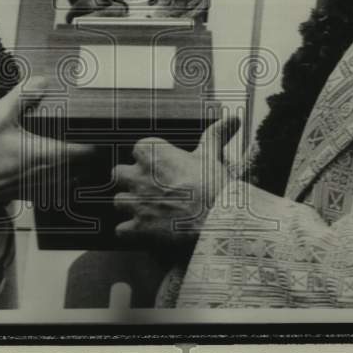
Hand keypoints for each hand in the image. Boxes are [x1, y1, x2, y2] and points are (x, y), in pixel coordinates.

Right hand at [0, 79, 94, 206]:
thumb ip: (23, 96)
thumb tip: (42, 80)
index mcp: (49, 154)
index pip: (87, 151)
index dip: (97, 142)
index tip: (100, 132)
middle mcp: (50, 174)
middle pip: (83, 167)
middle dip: (88, 154)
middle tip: (90, 138)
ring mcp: (39, 188)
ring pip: (69, 179)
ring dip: (74, 168)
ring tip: (74, 152)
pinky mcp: (27, 195)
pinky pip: (52, 189)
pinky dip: (57, 179)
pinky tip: (47, 167)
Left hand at [113, 114, 240, 246]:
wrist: (218, 219)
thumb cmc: (214, 184)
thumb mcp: (212, 154)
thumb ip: (215, 134)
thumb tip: (233, 119)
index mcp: (152, 153)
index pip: (137, 149)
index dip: (148, 158)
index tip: (160, 166)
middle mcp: (138, 175)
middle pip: (118, 174)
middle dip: (129, 180)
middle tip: (147, 187)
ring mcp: (136, 202)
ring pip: (119, 202)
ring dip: (130, 207)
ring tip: (148, 210)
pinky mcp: (138, 227)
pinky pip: (121, 230)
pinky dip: (131, 232)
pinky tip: (145, 231)